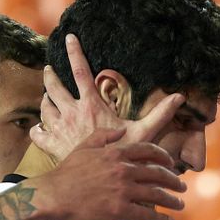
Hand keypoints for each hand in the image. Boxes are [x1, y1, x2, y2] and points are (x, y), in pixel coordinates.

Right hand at [30, 128, 186, 219]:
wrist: (53, 196)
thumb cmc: (66, 173)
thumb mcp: (84, 147)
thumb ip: (104, 136)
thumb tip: (121, 130)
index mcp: (116, 153)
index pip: (149, 151)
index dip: (164, 157)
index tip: (171, 163)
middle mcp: (123, 170)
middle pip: (158, 173)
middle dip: (173, 181)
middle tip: (182, 187)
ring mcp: (123, 190)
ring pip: (156, 194)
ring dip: (172, 200)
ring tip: (180, 204)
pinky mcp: (120, 210)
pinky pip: (148, 214)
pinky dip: (162, 219)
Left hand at [31, 33, 184, 161]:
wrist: (101, 182)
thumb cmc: (123, 156)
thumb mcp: (145, 133)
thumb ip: (161, 114)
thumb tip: (180, 97)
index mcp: (91, 105)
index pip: (80, 71)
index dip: (75, 52)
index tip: (69, 37)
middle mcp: (72, 113)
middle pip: (54, 86)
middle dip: (50, 75)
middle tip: (49, 69)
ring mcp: (59, 129)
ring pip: (45, 107)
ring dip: (45, 100)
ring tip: (47, 96)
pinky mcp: (52, 146)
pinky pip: (39, 134)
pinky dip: (38, 129)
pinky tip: (39, 128)